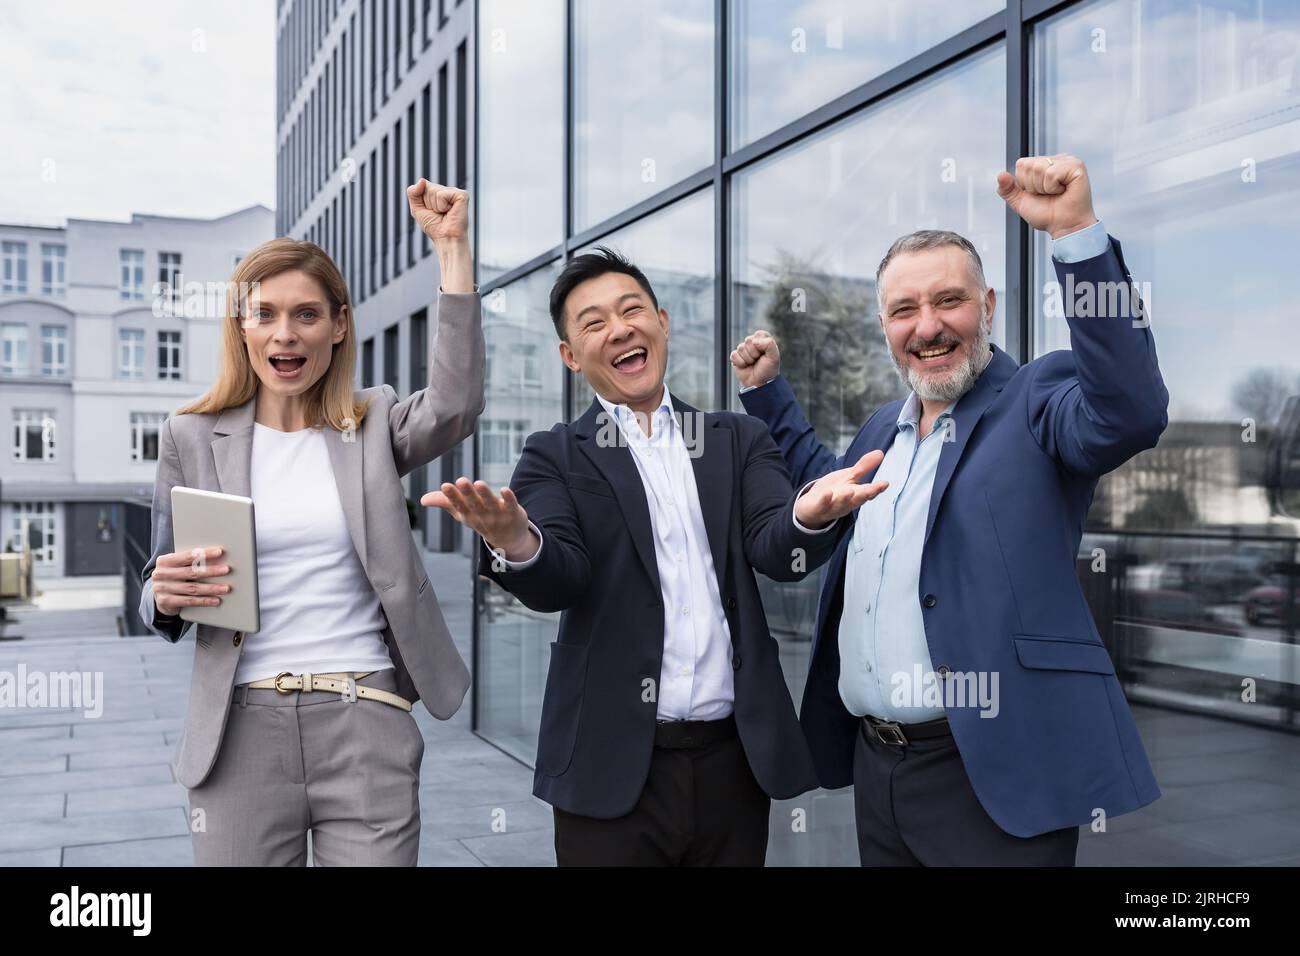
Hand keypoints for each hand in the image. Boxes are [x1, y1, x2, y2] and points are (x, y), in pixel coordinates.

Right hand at [151, 546, 230, 616]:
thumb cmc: (174, 576)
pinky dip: (204, 601)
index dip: (204, 554)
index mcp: (165, 561)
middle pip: (191, 572)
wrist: (157, 595)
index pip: (187, 555)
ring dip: (211, 588)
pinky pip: (189, 601)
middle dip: (211, 571)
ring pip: (192, 588)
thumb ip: (191, 561)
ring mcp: (162, 589)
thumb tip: (217, 555)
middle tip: (226, 570)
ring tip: (226, 588)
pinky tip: (216, 600)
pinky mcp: (166, 601)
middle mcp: (161, 574)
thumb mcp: (177, 566)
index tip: (219, 552)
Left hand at [406, 180, 468, 244]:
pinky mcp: (462, 195)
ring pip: (434, 190)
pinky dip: (442, 206)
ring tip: (444, 214)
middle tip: (438, 214)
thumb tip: (422, 180)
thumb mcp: (417, 209)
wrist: (446, 238)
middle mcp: (447, 190)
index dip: (422, 200)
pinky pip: (442, 195)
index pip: (422, 185)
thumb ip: (413, 193)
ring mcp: (455, 192)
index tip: (430, 212)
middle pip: (427, 187)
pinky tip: (450, 211)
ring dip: (435, 206)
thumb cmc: (434, 227)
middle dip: (428, 203)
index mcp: (438, 192)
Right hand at [421, 478, 536, 560]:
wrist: (509, 539)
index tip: (444, 485)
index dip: (452, 496)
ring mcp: (498, 515)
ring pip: (491, 503)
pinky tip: (505, 489)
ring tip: (478, 483)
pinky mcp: (513, 512)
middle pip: (474, 504)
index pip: (459, 505)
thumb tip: (423, 499)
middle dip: (467, 493)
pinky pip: (511, 504)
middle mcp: (482, 515)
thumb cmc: (481, 520)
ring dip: (485, 494)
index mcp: (468, 515)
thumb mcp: (462, 513)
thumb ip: (445, 503)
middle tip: (460, 480)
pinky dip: (508, 498)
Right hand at [730, 330, 780, 388]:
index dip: (761, 344)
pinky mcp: (735, 357)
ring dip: (748, 359)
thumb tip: (754, 341)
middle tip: (758, 360)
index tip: (765, 354)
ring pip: (741, 348)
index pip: (758, 334)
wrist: (760, 383)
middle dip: (754, 353)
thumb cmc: (768, 370)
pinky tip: (745, 366)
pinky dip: (740, 362)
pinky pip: (734, 355)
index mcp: (763, 340)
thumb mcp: (774, 356)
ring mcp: (743, 350)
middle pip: (748, 340)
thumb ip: (769, 344)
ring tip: (752, 364)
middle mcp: (753, 343)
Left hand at [794, 451, 889, 528]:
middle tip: (872, 490)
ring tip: (850, 490)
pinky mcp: (818, 508)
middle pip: (857, 500)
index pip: (868, 492)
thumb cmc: (835, 491)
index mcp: (855, 495)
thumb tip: (880, 452)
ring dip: (844, 499)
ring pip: (840, 505)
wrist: (812, 508)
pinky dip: (825, 500)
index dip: (876, 489)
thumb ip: (863, 467)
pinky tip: (827, 493)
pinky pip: (821, 505)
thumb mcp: (849, 477)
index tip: (885, 483)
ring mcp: (832, 507)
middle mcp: (846, 503)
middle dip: (865, 495)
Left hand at [996, 154, 1096, 239]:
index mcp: (1043, 164)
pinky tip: (1064, 191)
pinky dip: (1053, 187)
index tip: (1039, 193)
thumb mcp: (1021, 202)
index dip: (1024, 183)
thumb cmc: (1047, 215)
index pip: (1021, 164)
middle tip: (1048, 194)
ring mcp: (1067, 161)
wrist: (1064, 227)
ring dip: (1043, 188)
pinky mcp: (1076, 166)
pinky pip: (1051, 173)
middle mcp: (1056, 159)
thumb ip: (1008, 189)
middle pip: (1029, 165)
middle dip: (1033, 186)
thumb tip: (1000, 175)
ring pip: (1038, 168)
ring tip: (1056, 193)